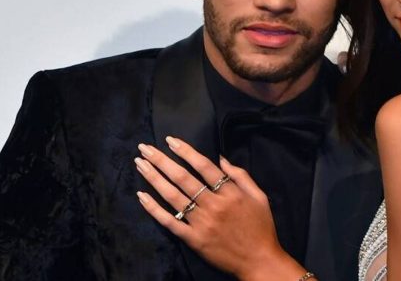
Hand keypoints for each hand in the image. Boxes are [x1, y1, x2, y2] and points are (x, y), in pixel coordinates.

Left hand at [135, 137, 306, 279]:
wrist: (259, 261)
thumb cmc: (261, 227)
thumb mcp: (259, 196)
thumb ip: (240, 175)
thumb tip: (221, 158)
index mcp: (230, 193)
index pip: (203, 166)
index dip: (185, 151)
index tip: (169, 140)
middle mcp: (214, 206)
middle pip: (183, 178)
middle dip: (161, 160)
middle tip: (144, 148)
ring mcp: (201, 223)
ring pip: (172, 197)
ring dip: (154, 178)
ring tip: (139, 164)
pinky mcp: (193, 240)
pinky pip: (170, 222)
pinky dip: (154, 209)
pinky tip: (142, 196)